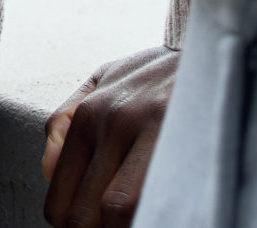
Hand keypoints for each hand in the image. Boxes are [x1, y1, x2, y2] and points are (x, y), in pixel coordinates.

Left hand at [42, 46, 175, 227]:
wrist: (210, 46)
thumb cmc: (155, 73)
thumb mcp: (102, 80)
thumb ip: (64, 122)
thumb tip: (46, 171)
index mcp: (89, 114)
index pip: (61, 200)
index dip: (72, 227)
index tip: (91, 227)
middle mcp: (115, 121)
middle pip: (86, 212)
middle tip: (110, 227)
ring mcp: (153, 130)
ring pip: (121, 210)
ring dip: (123, 226)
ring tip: (136, 219)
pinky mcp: (188, 137)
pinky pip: (161, 195)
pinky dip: (154, 211)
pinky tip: (159, 209)